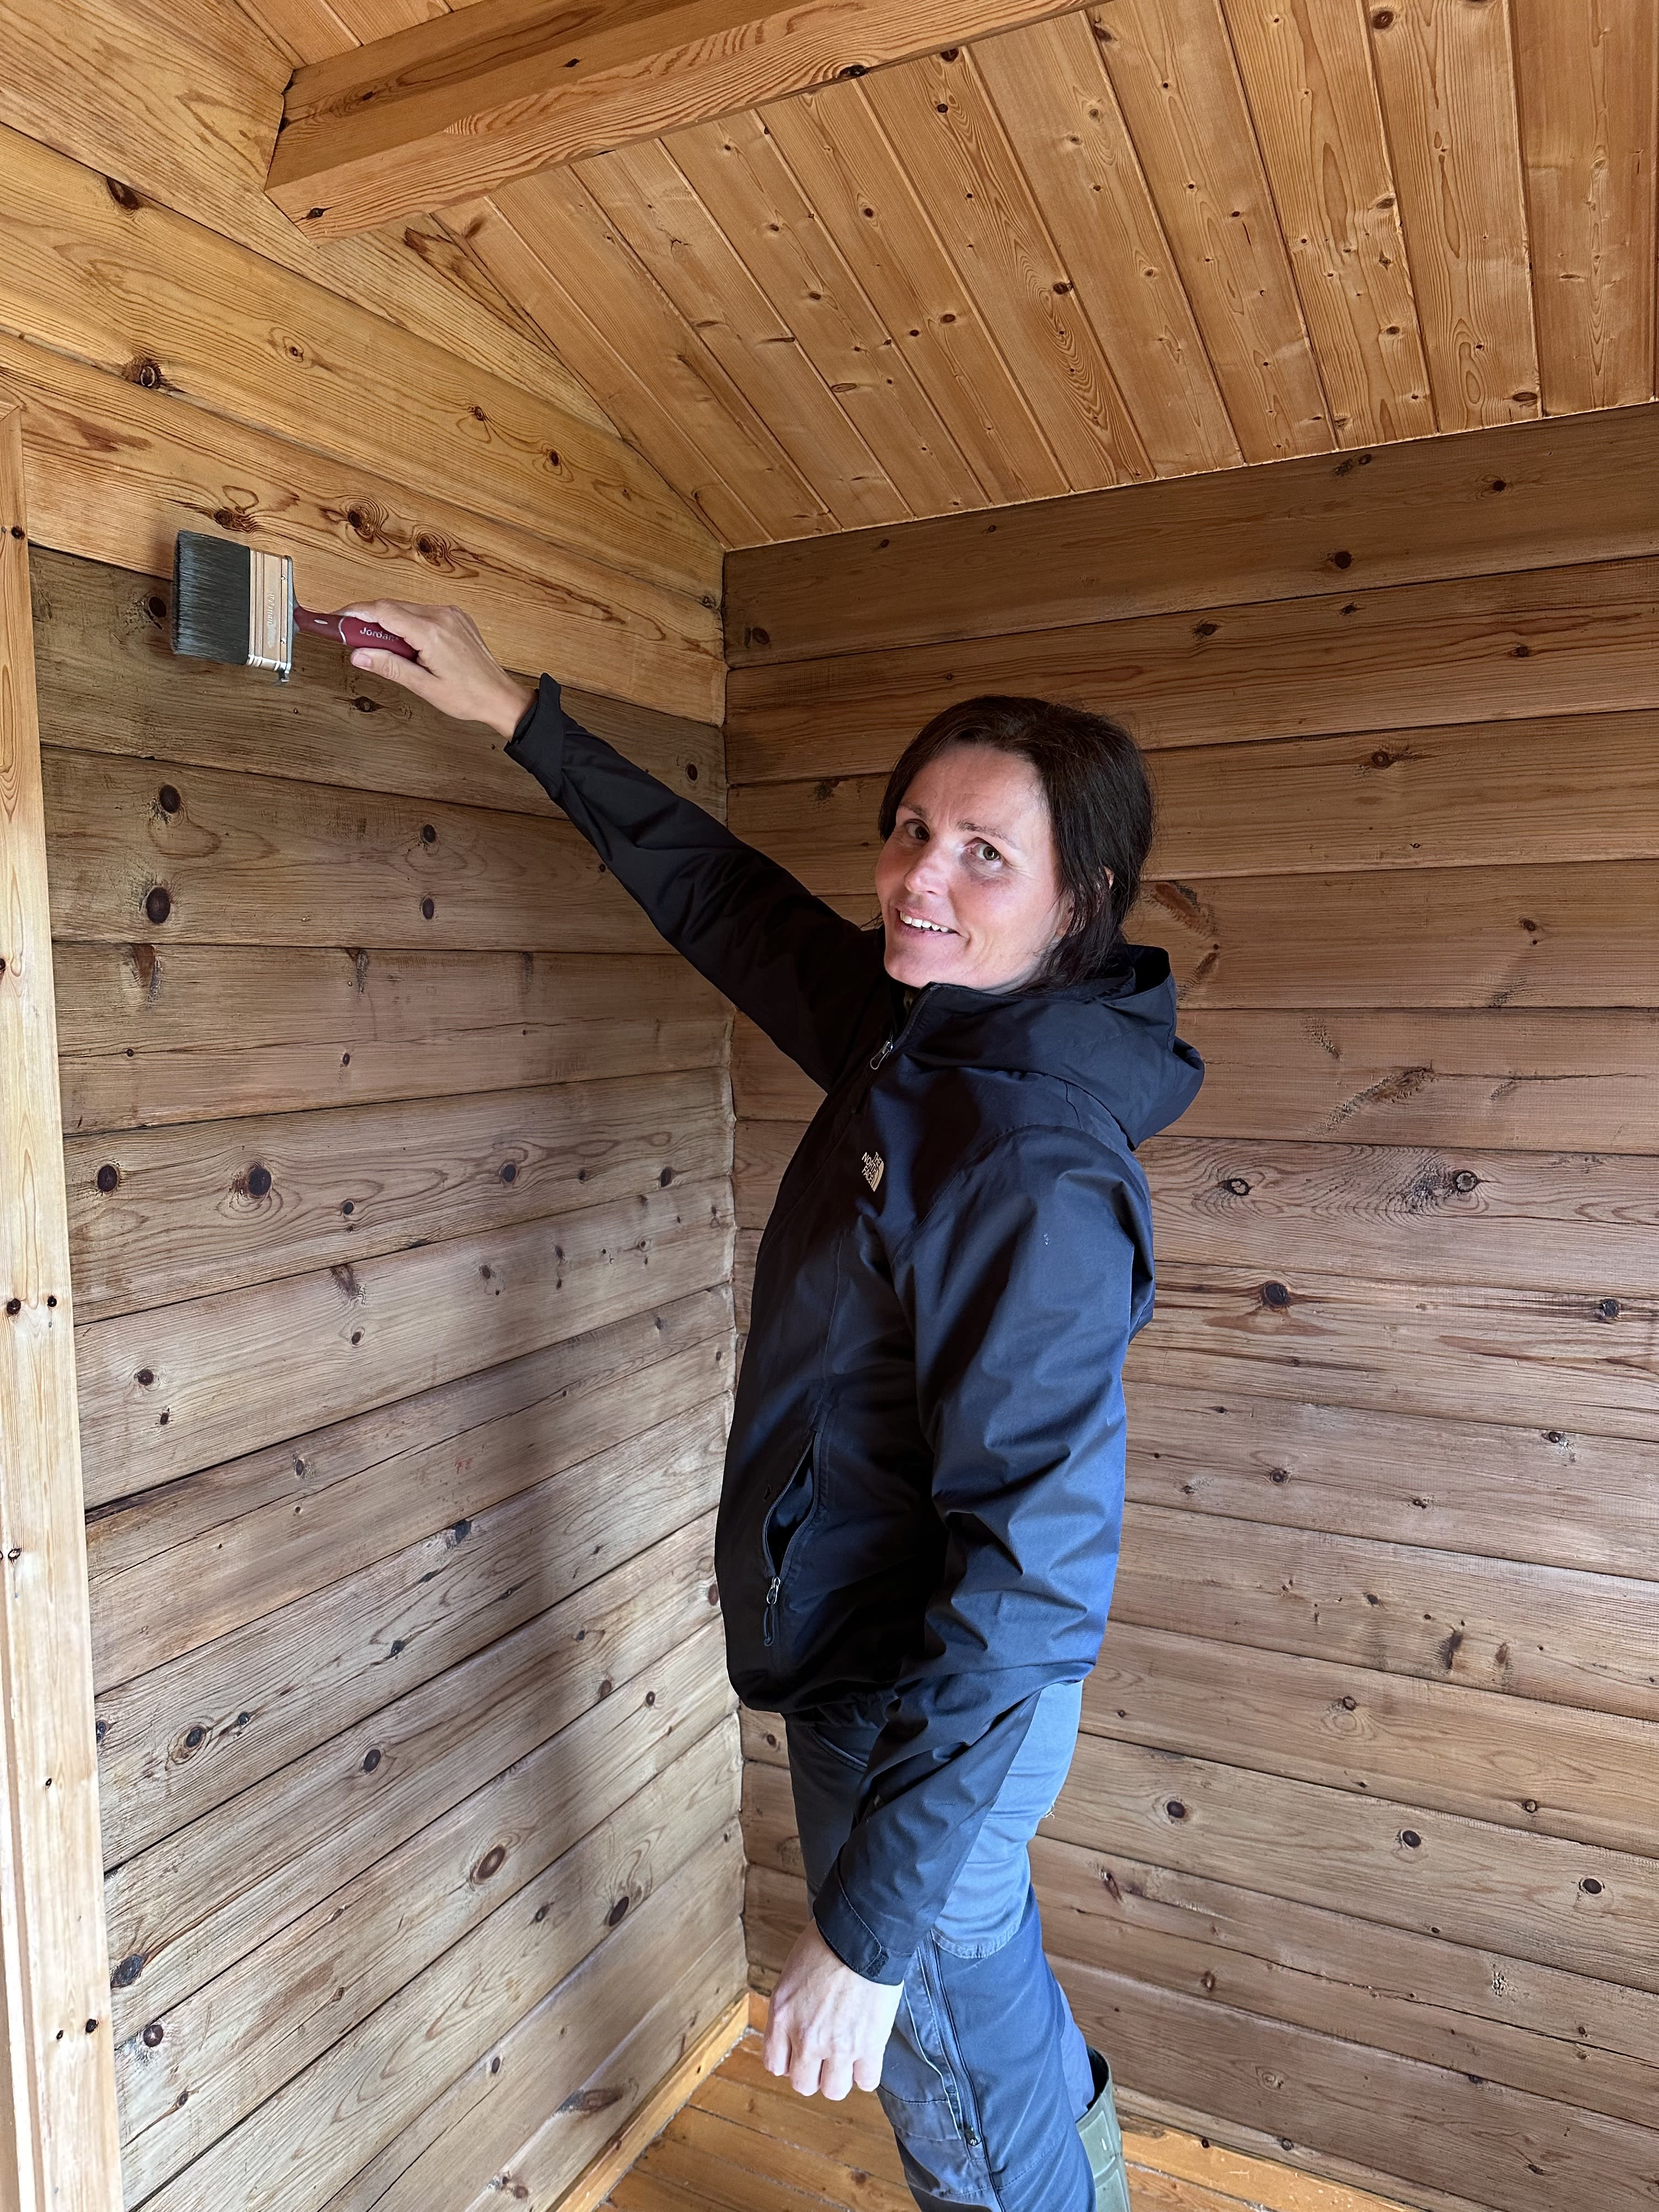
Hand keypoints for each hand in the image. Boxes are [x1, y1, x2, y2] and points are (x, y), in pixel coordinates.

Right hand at [340, 600, 535, 739]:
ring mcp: (450, 614)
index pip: (383, 612)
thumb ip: (390, 667)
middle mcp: (442, 616)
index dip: (355, 612)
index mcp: (432, 633)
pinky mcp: (455, 616)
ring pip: (405, 608)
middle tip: (350, 636)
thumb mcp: (424, 687)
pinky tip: (402, 642)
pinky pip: (421, 612)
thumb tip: (359, 655)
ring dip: (387, 622)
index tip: (336, 619)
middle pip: (391, 607)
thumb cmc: (468, 696)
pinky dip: (405, 622)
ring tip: (379, 647)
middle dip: (367, 619)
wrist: (499, 696)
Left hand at [764, 1919, 902, 2099]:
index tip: (800, 2053)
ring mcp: (838, 2045)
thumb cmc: (826, 1944)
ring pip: (834, 2090)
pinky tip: (867, 2056)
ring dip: (840, 2077)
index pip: (775, 2065)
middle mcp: (806, 2037)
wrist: (861, 1934)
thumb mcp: (791, 1975)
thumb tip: (795, 2033)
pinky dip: (867, 2073)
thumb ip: (789, 2010)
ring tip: (847, 2058)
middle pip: (803, 2084)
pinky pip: (867, 2081)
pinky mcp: (869, 2045)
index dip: (789, 2061)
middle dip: (814, 2073)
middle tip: (825, 2056)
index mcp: (782, 2016)